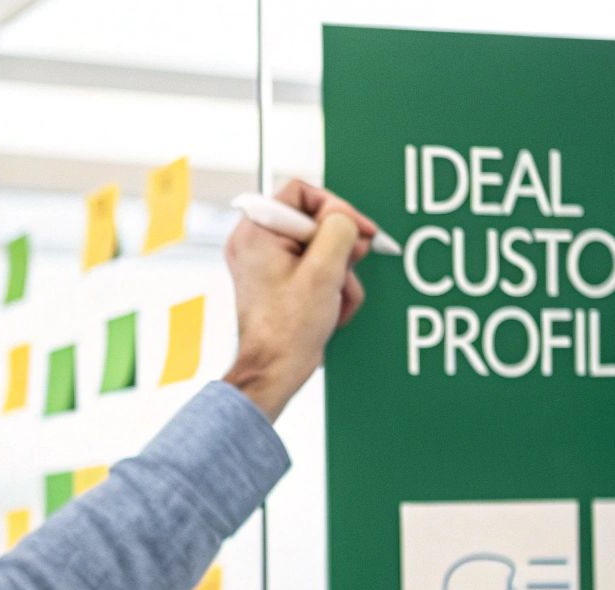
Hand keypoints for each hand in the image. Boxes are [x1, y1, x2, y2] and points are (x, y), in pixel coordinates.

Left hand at [221, 179, 380, 420]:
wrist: (274, 371)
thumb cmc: (287, 330)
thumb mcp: (324, 272)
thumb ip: (339, 231)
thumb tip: (346, 219)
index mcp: (256, 231)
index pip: (301, 193)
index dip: (336, 208)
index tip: (359, 230)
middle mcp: (255, 242)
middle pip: (314, 222)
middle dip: (339, 250)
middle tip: (348, 269)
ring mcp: (265, 263)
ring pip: (319, 249)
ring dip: (338, 274)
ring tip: (335, 300)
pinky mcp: (278, 282)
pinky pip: (313, 269)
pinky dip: (329, 287)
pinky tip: (330, 309)